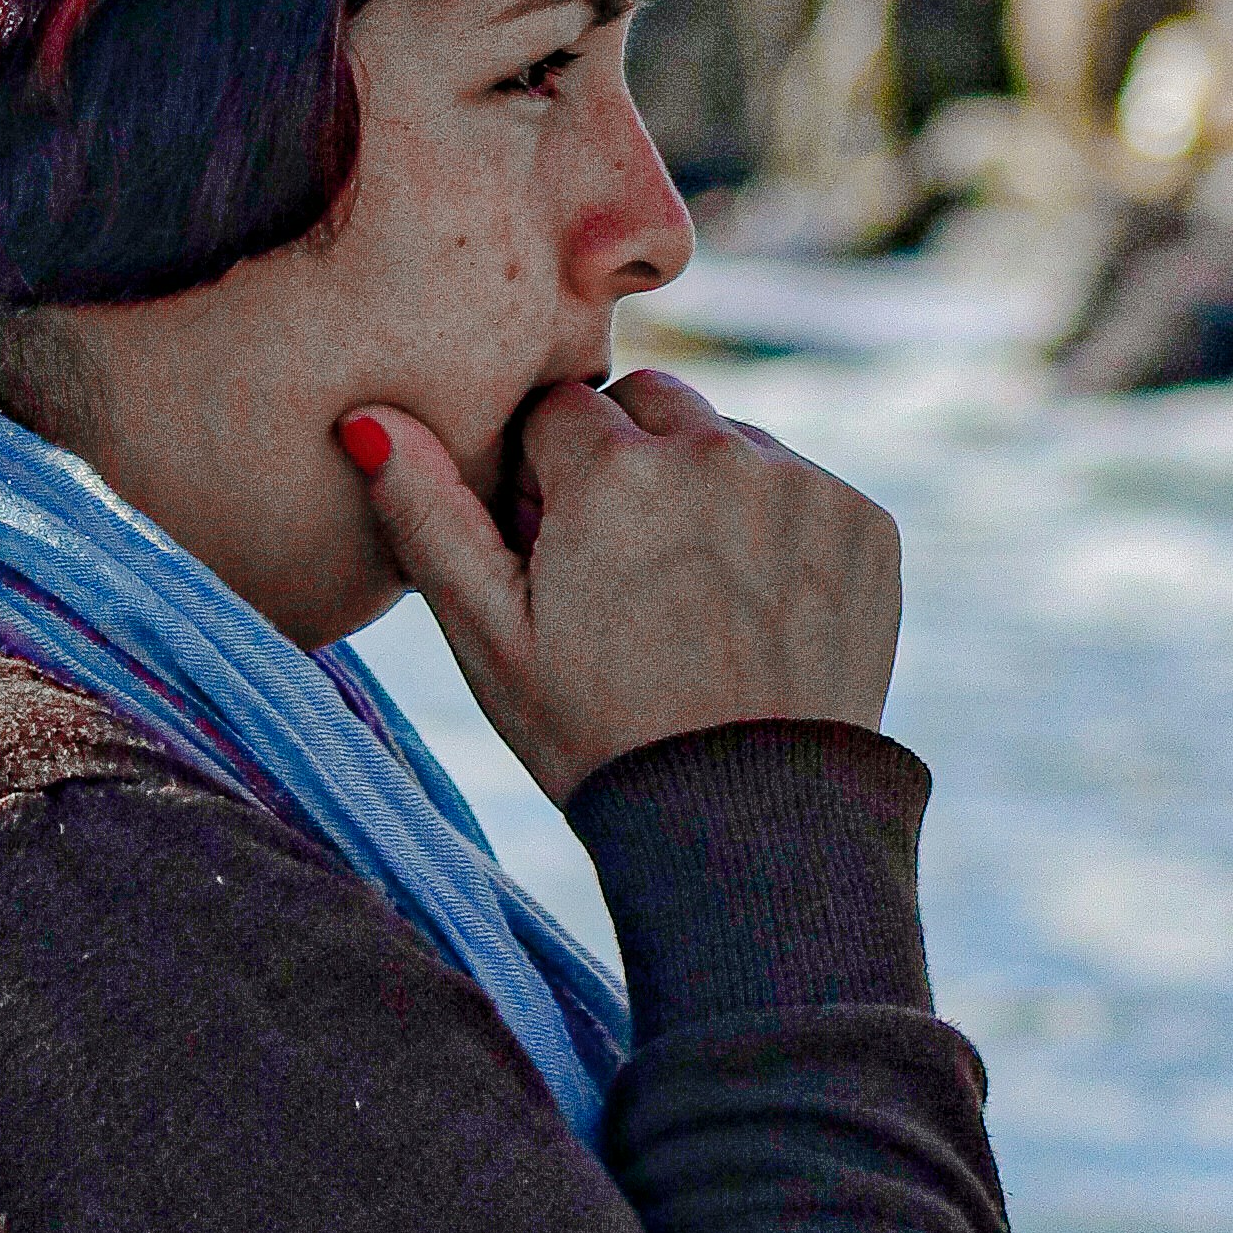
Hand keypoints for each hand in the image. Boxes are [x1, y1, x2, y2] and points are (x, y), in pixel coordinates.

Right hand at [334, 363, 903, 808]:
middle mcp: (717, 453)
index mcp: (615, 469)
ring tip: (691, 599)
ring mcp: (801, 486)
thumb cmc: (596, 734)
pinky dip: (775, 527)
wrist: (746, 827)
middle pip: (649, 405)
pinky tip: (753, 610)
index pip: (560, 413)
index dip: (548, 483)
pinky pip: (800, 486)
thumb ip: (427, 512)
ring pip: (729, 441)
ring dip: (704, 488)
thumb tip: (367, 417)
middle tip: (622, 571)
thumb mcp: (489, 635)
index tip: (560, 554)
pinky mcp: (864, 522)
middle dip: (627, 463)